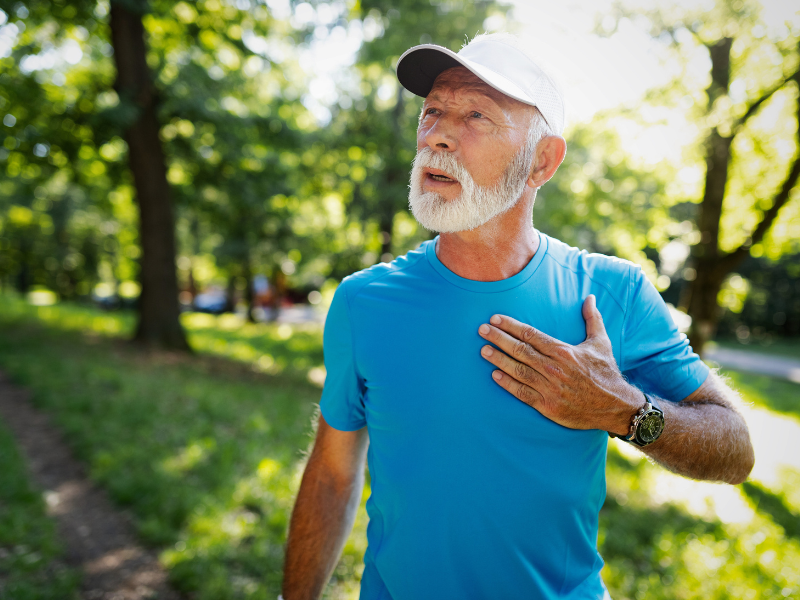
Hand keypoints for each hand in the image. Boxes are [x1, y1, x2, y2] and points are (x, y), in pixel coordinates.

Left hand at [478, 295, 639, 433]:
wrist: (616, 406)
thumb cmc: (606, 373)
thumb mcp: (601, 343)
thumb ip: (592, 319)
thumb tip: (590, 297)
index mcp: (564, 351)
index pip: (531, 335)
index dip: (511, 326)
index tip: (495, 319)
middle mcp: (554, 368)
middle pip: (520, 350)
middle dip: (498, 338)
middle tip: (482, 330)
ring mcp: (550, 388)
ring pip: (518, 371)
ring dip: (499, 359)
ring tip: (483, 351)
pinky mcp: (548, 406)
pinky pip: (523, 393)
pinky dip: (508, 384)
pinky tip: (494, 375)